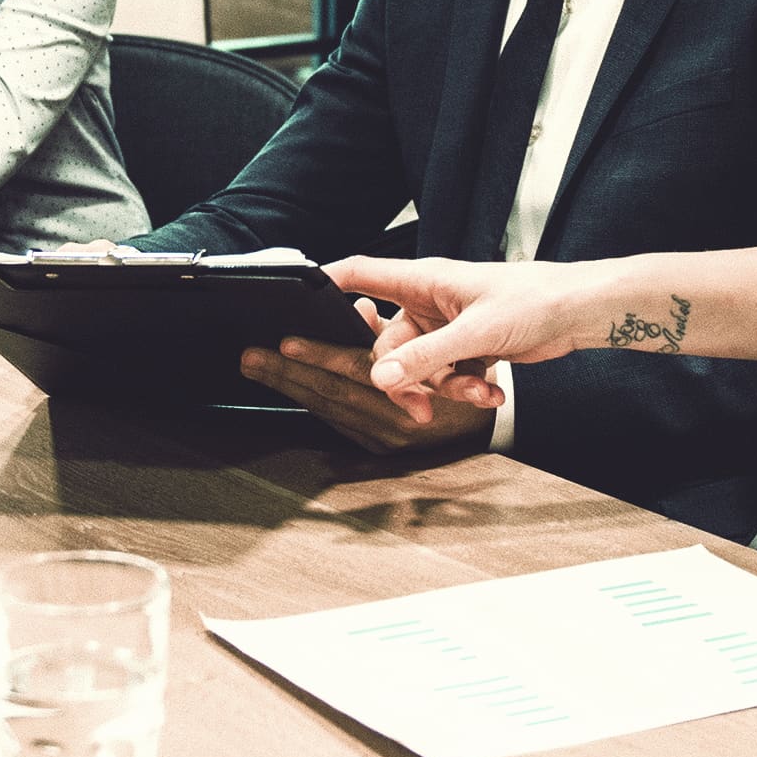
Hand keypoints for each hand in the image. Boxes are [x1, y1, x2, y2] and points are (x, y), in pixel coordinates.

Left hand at [243, 327, 493, 455]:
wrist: (507, 421)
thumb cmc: (477, 374)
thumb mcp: (451, 347)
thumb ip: (399, 332)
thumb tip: (354, 307)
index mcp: (408, 400)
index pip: (351, 373)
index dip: (316, 356)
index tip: (282, 342)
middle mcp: (392, 426)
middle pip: (329, 395)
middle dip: (287, 374)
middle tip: (250, 358)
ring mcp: (384, 440)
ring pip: (328, 409)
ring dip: (291, 387)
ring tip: (258, 368)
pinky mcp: (379, 448)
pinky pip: (338, 421)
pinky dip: (313, 402)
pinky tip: (290, 388)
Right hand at [325, 256, 621, 423]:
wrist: (578, 314)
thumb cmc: (534, 301)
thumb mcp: (475, 333)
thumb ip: (426, 357)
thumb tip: (380, 378)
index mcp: (423, 280)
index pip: (360, 273)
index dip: (327, 285)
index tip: (300, 307)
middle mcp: (428, 303)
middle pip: (387, 345)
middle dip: (405, 379)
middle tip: (420, 405)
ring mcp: (447, 327)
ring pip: (420, 368)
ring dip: (445, 389)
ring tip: (478, 393)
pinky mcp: (466, 348)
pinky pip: (447, 376)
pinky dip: (467, 390)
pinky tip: (492, 392)